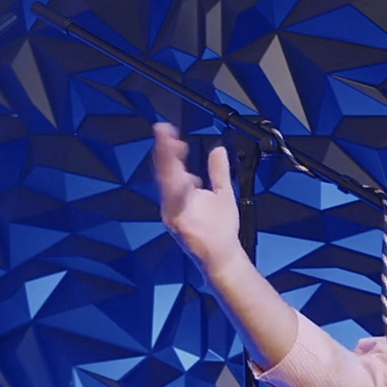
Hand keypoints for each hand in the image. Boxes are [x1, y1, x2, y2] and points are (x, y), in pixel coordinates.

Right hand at [152, 122, 243, 276]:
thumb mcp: (223, 194)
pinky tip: (185, 177)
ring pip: (167, 184)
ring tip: (170, 145)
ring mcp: (173, 213)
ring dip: (168, 164)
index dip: (168, 148)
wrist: (222, 256)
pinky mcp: (178, 225)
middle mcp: (172, 202)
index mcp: (179, 194)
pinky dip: (179, 190)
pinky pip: (176, 204)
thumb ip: (219, 172)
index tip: (169, 130)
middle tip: (163, 130)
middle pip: (164, 172)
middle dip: (163, 151)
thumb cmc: (219, 229)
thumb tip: (217, 149)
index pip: (171, 166)